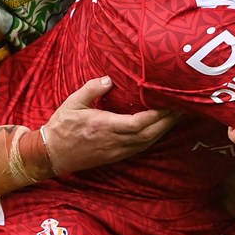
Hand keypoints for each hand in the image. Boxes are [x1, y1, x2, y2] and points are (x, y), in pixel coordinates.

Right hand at [42, 77, 180, 174]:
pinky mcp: (117, 156)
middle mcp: (114, 141)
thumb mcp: (72, 103)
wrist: (51, 154)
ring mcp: (117, 151)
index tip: (170, 102)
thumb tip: (108, 78)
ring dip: (165, 129)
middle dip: (168, 121)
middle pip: (149, 133)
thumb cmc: (61, 127)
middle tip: (183, 106)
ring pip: (148, 142)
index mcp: (104, 126)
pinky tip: (162, 127)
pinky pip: (142, 147)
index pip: (138, 123)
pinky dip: (155, 136)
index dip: (157, 114)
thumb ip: (91, 89)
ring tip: (177, 114)